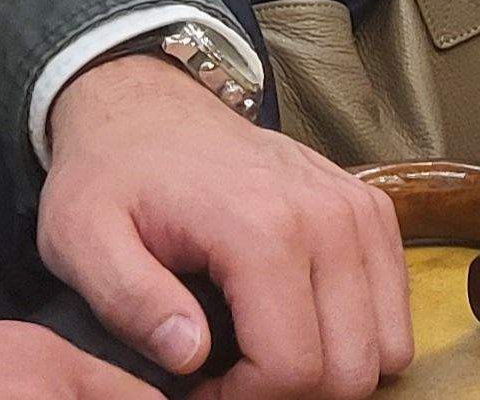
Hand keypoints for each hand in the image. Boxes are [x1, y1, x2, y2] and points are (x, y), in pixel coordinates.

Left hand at [40, 53, 412, 399]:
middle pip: (350, 368)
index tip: (198, 387)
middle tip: (233, 378)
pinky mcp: (373, 211)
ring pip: (390, 344)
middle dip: (291, 393)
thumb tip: (190, 355)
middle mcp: (329, 218)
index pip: (292, 367)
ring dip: (331, 367)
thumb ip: (129, 301)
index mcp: (261, 229)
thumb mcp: (82, 238)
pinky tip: (297, 320)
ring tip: (267, 352)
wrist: (150, 108)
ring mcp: (360, 212)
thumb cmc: (112, 176)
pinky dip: (358, 333)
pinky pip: (397, 307)